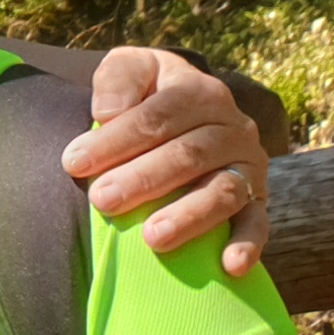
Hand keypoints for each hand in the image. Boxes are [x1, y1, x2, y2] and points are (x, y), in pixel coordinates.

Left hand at [66, 48, 270, 275]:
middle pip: (188, 154)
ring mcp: (248, 167)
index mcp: (201, 92)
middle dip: (143, 178)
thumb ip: (119, 78)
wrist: (188, 112)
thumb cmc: (148, 95)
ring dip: (189, 216)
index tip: (75, 162)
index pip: (158, 116)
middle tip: (103, 200)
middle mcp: (233, 128)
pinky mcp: (257, 200)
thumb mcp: (131, 68)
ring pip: (222, 191)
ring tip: (153, 238)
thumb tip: (108, 112)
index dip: (116, 139)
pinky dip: (248, 244)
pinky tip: (231, 266)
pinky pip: (258, 223)